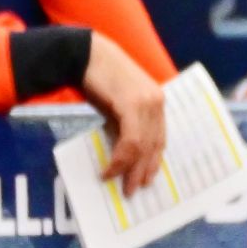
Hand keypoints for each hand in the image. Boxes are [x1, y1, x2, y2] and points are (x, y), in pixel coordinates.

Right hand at [80, 33, 165, 194]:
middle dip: (143, 169)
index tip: (147, 179)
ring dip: (130, 168)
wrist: (86, 57)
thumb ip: (124, 126)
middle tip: (133, 190)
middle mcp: (157, 102)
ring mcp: (147, 102)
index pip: (160, 137)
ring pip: (143, 144)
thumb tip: (123, 155)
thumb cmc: (100, 81)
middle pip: (154, 143)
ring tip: (119, 185)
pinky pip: (131, 138)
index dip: (153, 160)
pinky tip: (110, 169)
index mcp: (157, 102)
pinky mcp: (132, 104)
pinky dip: (121, 157)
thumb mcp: (116, 107)